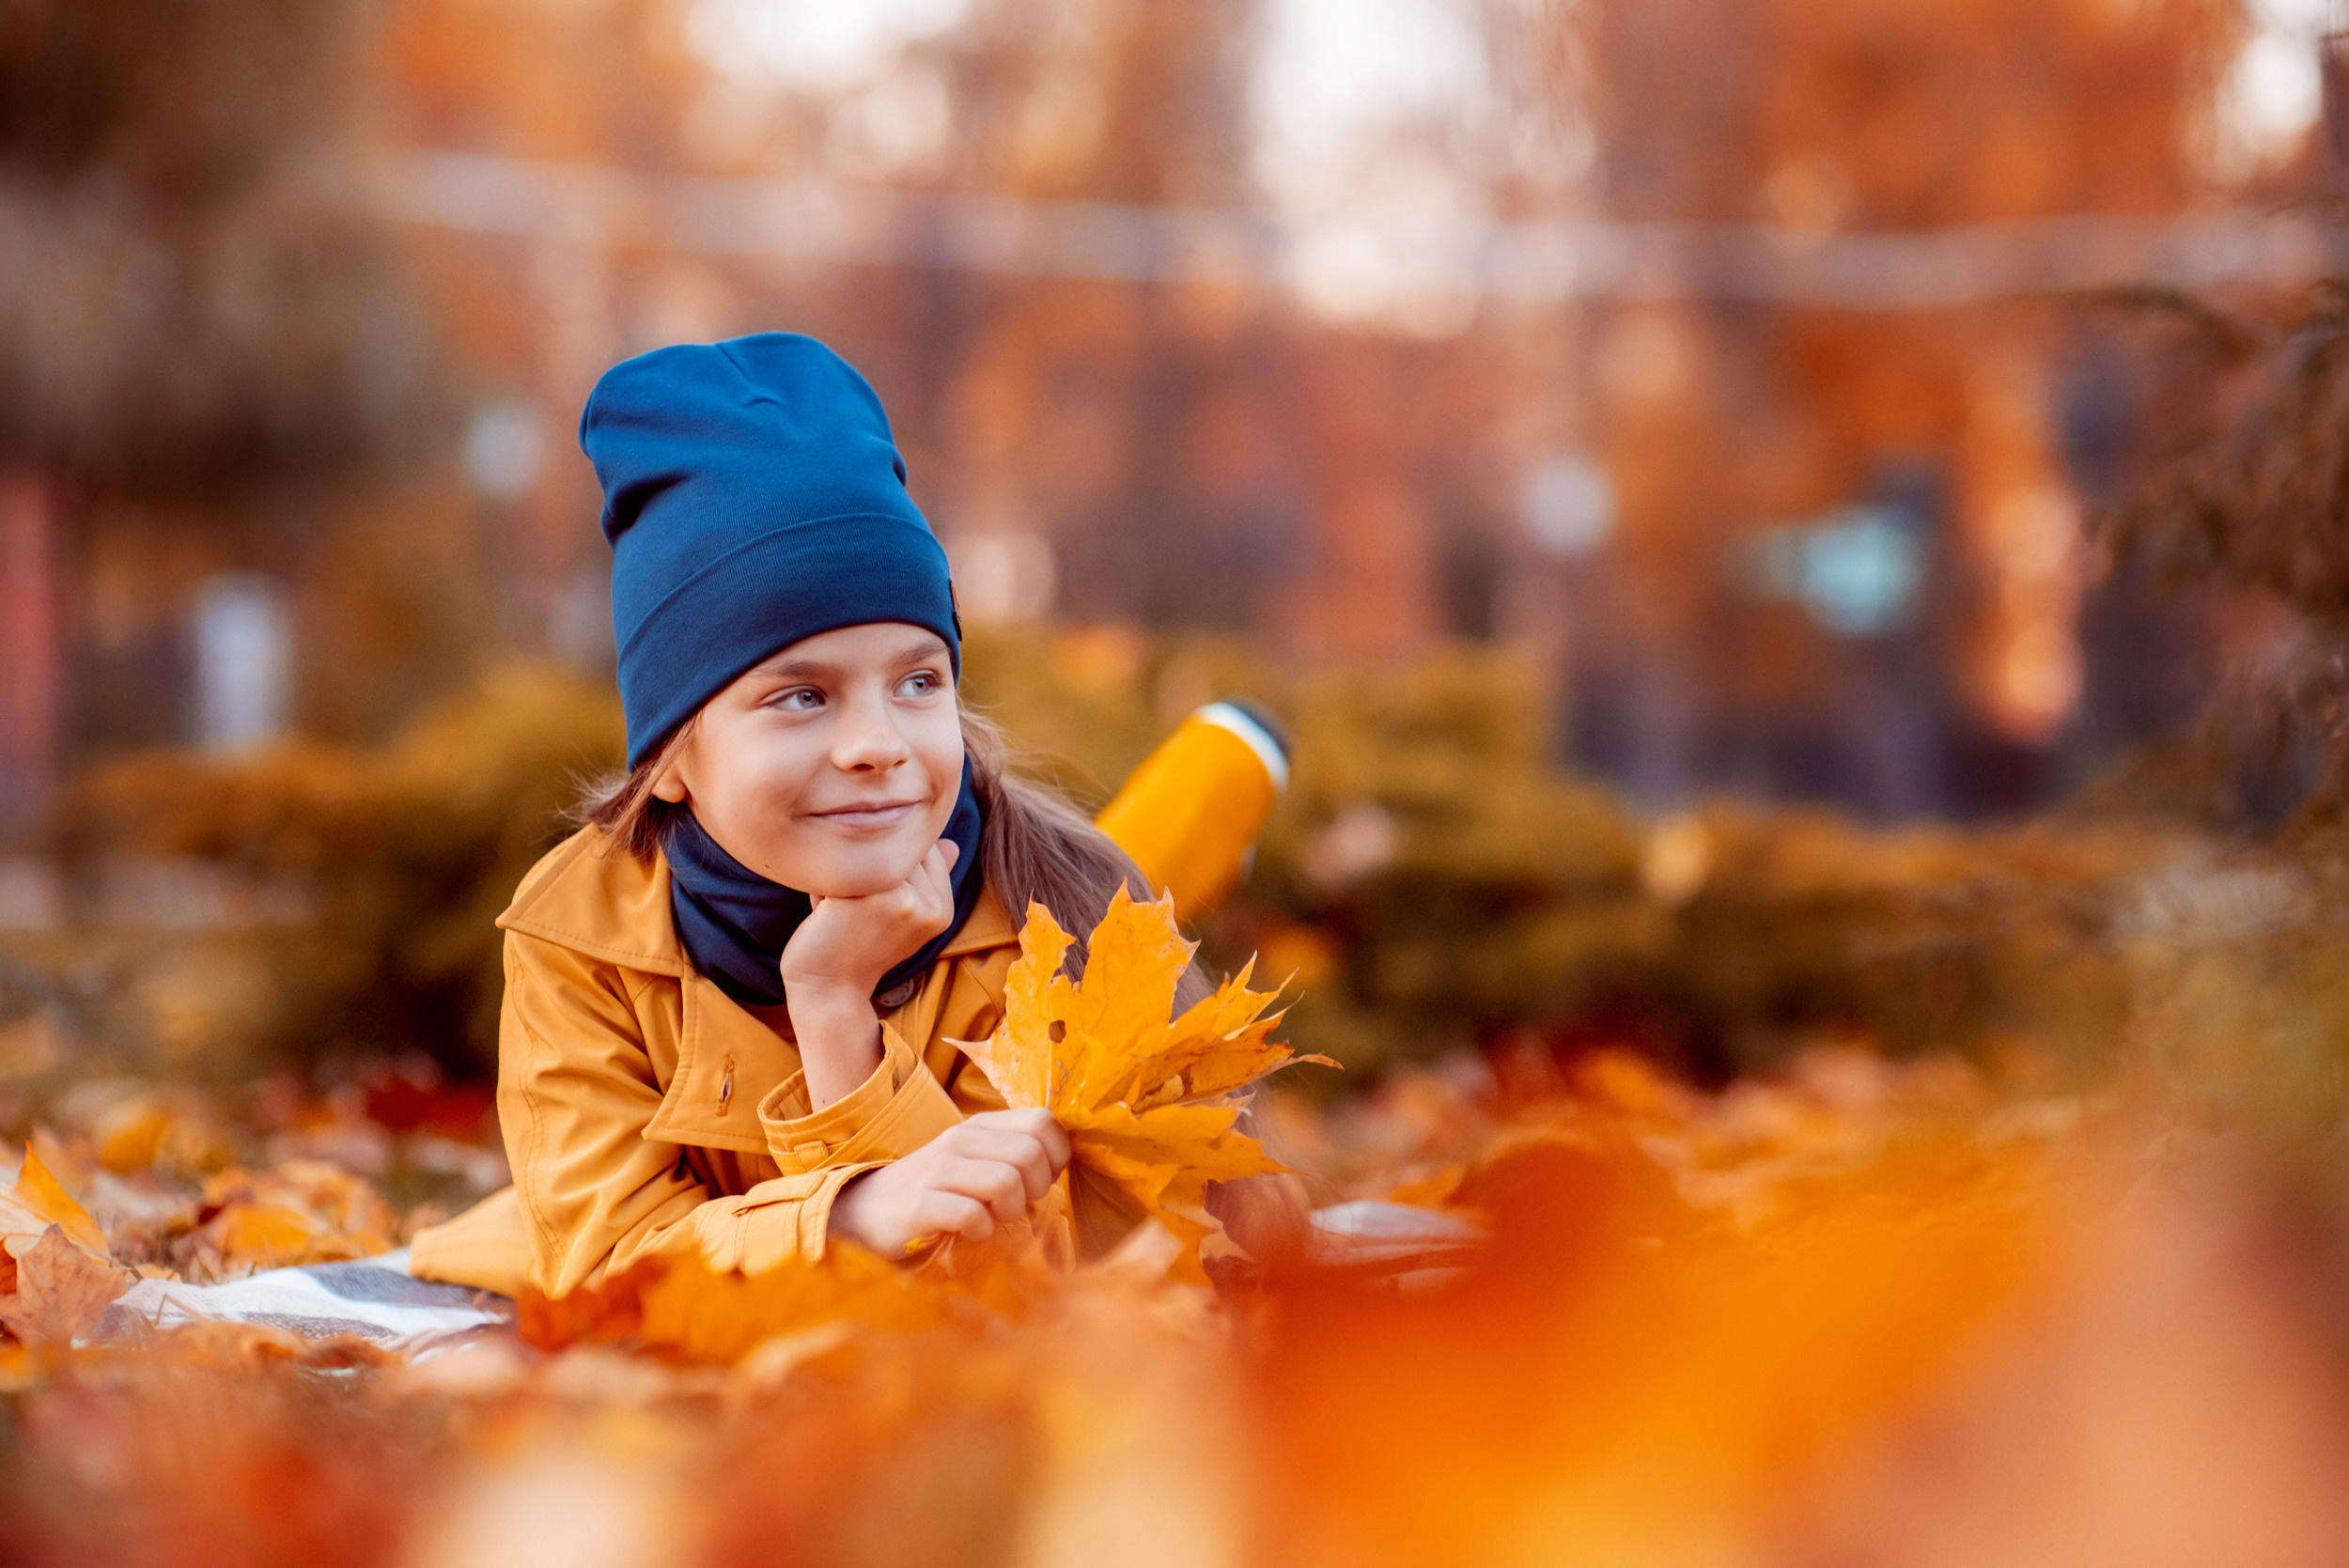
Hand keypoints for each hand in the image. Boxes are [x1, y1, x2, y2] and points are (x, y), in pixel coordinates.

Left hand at [780, 837, 960, 998]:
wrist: (830, 989)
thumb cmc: (859, 947)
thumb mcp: (904, 915)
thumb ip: (925, 880)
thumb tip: (951, 844)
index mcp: (943, 908)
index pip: (922, 850)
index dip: (888, 865)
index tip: (874, 901)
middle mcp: (929, 904)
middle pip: (895, 849)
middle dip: (866, 868)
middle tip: (853, 906)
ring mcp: (903, 900)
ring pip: (869, 854)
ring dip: (845, 874)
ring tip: (840, 907)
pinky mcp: (870, 899)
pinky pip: (842, 866)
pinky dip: (825, 885)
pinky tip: (826, 911)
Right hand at [827, 1109, 1071, 1254]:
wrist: (864, 1212)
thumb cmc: (932, 1192)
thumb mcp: (972, 1163)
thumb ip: (1011, 1157)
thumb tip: (1060, 1169)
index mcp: (979, 1127)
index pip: (1044, 1121)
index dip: (1056, 1155)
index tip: (1041, 1181)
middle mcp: (960, 1140)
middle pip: (1030, 1152)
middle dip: (1037, 1187)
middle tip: (1019, 1205)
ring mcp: (938, 1170)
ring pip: (1006, 1182)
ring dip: (1010, 1211)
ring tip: (994, 1219)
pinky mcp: (921, 1204)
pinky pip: (972, 1215)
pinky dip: (981, 1230)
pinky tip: (971, 1232)